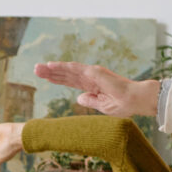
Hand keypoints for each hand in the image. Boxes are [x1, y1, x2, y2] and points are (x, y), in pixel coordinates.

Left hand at [32, 62, 158, 117]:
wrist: (135, 100)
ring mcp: (92, 74)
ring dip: (53, 68)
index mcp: (92, 86)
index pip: (70, 81)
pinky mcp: (94, 72)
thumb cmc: (123, 105)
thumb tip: (78, 97)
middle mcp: (90, 78)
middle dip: (51, 72)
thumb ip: (90, 101)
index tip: (44, 78)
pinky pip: (75, 69)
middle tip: (35, 69)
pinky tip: (52, 65)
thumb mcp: (102, 106)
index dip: (57, 79)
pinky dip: (63, 66)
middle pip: (66, 74)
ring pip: (68, 70)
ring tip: (38, 67)